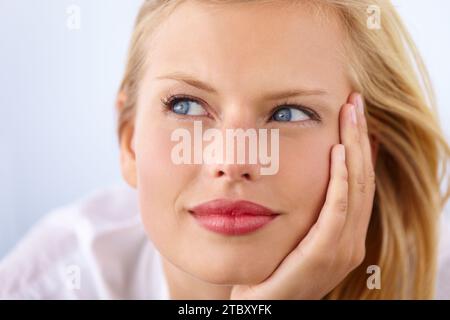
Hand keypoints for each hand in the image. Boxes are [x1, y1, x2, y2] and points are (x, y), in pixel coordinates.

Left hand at [230, 93, 375, 299]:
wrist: (261, 305)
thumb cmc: (272, 267)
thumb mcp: (293, 234)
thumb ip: (304, 209)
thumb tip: (298, 173)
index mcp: (344, 234)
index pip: (359, 183)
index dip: (360, 147)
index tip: (354, 115)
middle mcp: (350, 241)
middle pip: (363, 179)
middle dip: (360, 138)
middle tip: (355, 102)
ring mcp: (342, 250)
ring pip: (356, 189)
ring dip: (355, 148)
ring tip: (351, 113)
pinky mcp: (324, 255)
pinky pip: (337, 211)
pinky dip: (342, 180)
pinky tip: (339, 152)